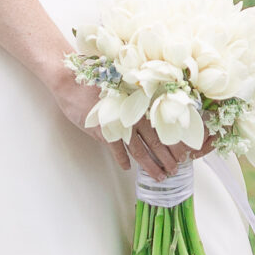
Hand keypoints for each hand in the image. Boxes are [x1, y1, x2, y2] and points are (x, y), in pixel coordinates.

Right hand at [52, 75, 200, 182]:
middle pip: (156, 141)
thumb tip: (151, 110)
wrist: (71, 80)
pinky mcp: (103, 131)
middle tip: (175, 170)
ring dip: (150, 165)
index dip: (175, 142)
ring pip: (140, 150)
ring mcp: (119, 123)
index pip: (164, 126)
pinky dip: (122, 160)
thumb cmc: (96, 79)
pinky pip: (117, 150)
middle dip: (167, 158)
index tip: (184, 154)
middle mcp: (133, 114)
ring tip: (159, 176)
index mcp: (140, 103)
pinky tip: (127, 168)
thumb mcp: (123, 85)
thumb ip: (137, 99)